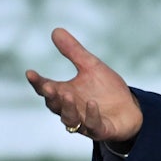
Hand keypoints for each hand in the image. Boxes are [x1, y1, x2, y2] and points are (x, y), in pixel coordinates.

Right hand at [26, 28, 142, 142]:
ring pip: (70, 118)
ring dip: (68, 108)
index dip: (37, 82)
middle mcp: (71, 109)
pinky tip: (93, 104)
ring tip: (68, 95)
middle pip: (55, 105)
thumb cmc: (106, 89)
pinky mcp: (101, 130)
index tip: (30, 72)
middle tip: (48, 86)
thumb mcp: (91, 67)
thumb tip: (56, 30)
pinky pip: (93, 126)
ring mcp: (85, 122)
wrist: (130, 109)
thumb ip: (73, 52)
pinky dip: (91, 116)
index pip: (46, 88)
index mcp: (65, 94)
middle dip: (51, 96)